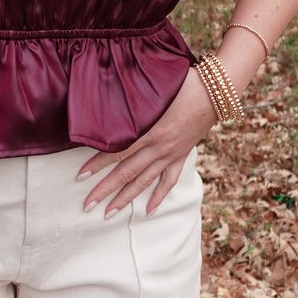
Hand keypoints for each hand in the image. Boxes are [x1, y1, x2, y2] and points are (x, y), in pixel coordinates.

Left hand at [76, 68, 213, 216]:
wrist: (217, 92)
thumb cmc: (184, 83)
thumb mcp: (155, 90)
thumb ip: (134, 100)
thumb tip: (108, 99)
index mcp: (151, 131)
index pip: (118, 152)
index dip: (98, 164)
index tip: (80, 176)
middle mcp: (160, 147)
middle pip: (127, 172)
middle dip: (105, 190)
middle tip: (87, 205)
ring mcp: (171, 154)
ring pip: (144, 181)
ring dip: (125, 198)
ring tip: (109, 213)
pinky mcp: (181, 156)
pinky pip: (169, 181)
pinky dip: (158, 196)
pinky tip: (148, 211)